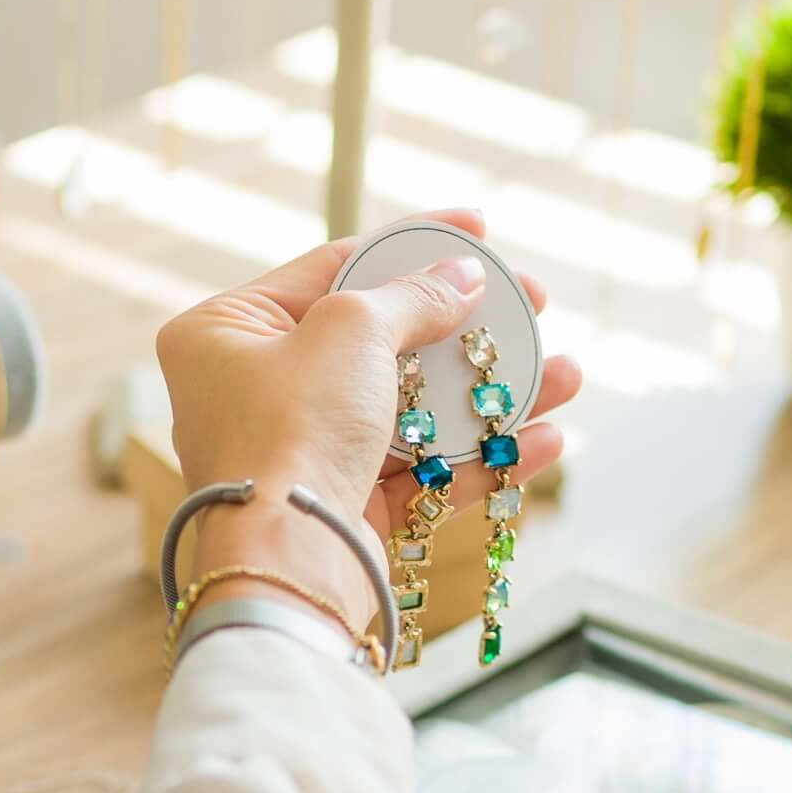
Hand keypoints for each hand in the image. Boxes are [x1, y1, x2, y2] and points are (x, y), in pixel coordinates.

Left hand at [154, 210, 581, 612]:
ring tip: (565, 377)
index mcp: (226, 331)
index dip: (413, 244)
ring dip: (490, 397)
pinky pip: (418, 472)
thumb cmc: (292, 429)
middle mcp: (253, 389)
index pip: (332, 265)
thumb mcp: (352, 330)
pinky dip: (480, 459)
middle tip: (533, 307)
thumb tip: (462, 276)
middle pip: (381, 341)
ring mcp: (300, 454)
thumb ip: (412, 296)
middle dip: (465, 330)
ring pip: (411, 411)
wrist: (286, 563)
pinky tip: (545, 442)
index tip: (480, 229)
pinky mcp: (341, 510)